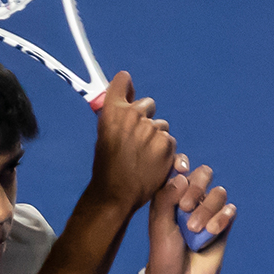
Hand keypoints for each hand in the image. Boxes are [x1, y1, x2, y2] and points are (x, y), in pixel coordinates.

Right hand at [88, 72, 176, 211]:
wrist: (116, 192)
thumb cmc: (108, 165)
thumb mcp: (104, 136)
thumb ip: (117, 116)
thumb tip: (129, 97)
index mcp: (112, 112)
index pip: (122, 81)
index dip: (125, 85)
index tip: (126, 87)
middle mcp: (132, 115)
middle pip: (148, 104)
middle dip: (145, 118)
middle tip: (135, 139)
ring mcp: (151, 129)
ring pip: (160, 125)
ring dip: (155, 137)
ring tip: (142, 156)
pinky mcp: (166, 144)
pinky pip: (169, 141)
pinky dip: (163, 151)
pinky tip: (151, 163)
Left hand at [145, 155, 235, 273]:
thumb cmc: (163, 254)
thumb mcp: (159, 226)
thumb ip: (166, 199)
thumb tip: (181, 176)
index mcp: (169, 196)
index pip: (179, 168)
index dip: (181, 164)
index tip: (181, 171)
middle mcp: (189, 200)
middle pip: (203, 174)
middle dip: (197, 186)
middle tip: (185, 207)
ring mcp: (207, 212)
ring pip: (218, 193)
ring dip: (208, 209)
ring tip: (195, 229)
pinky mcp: (222, 227)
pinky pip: (230, 211)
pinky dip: (223, 217)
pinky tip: (212, 231)